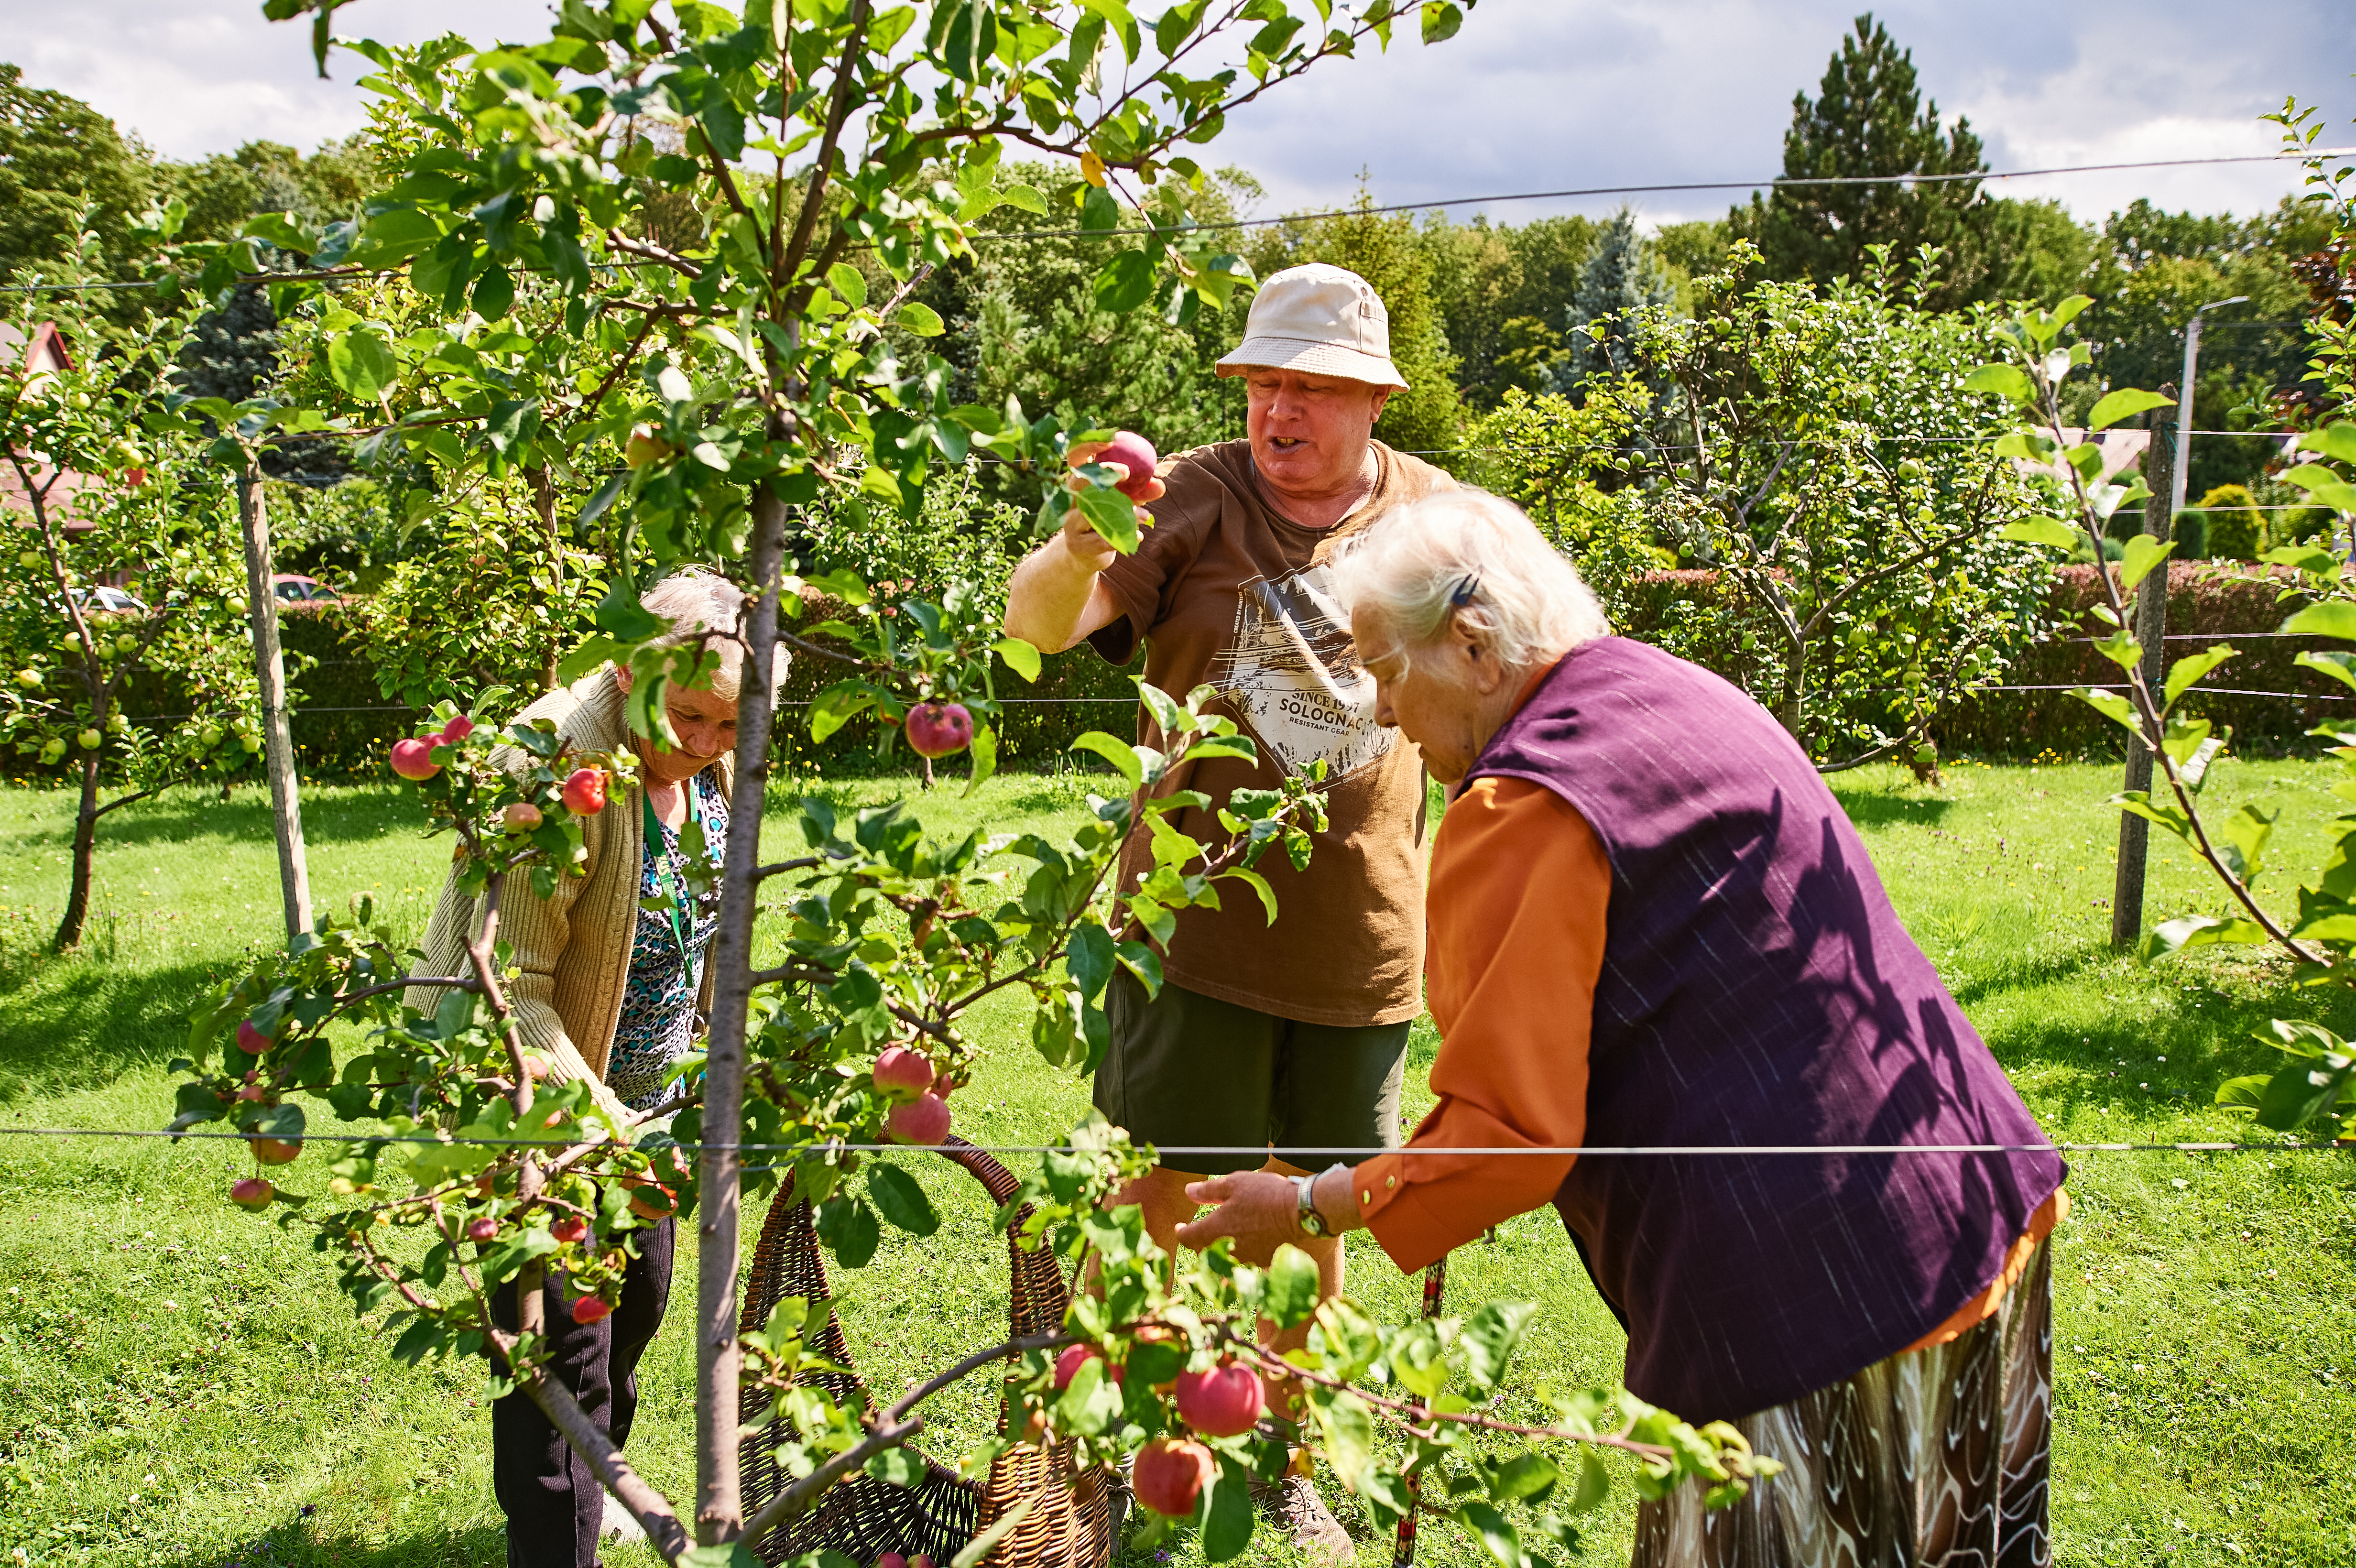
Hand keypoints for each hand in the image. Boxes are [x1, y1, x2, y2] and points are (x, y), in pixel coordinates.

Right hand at [1059, 440, 1163, 573]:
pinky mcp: (1077, 545)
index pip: (1075, 457)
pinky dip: (1124, 536)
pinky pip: (1100, 539)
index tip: (1111, 441)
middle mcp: (1069, 500)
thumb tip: (1160, 484)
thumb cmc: (1108, 518)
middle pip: (1078, 481)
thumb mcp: (1126, 502)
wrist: (1087, 554)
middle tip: (1127, 472)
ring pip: (1092, 512)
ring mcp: (1069, 523)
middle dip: (1103, 473)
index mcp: (1078, 482)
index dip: (1088, 445)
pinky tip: (1139, 536)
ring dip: (1124, 512)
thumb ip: (1141, 492)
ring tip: (1146, 516)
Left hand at [1173, 1170, 1302, 1264]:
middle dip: (1199, 1242)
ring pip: (1223, 1260)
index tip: (1180, 1226)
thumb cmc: (1265, 1195)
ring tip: (1224, 1236)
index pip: (1186, 1238)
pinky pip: (1243, 1263)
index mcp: (1213, 1230)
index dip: (1181, 1231)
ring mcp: (1243, 1260)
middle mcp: (1225, 1250)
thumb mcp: (1233, 1184)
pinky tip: (1247, 1243)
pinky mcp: (1260, 1264)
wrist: (1298, 1212)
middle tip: (1201, 1230)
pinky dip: (1240, 1254)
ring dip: (1220, 1250)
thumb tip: (1189, 1191)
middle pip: (1202, 1252)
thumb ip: (1207, 1191)